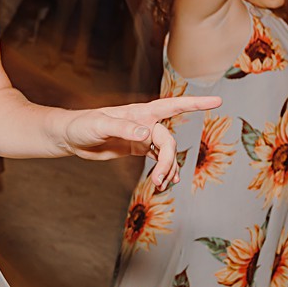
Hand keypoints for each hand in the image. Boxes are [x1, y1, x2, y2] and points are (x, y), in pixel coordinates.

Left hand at [62, 94, 222, 181]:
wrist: (70, 137)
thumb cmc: (81, 125)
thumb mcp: (100, 125)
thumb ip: (123, 128)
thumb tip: (146, 133)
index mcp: (140, 113)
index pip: (172, 105)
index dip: (195, 103)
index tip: (217, 101)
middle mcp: (144, 123)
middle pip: (169, 141)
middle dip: (169, 160)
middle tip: (159, 180)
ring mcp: (141, 136)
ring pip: (165, 152)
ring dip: (168, 169)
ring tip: (162, 185)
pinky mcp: (135, 148)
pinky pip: (157, 159)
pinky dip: (164, 170)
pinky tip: (167, 182)